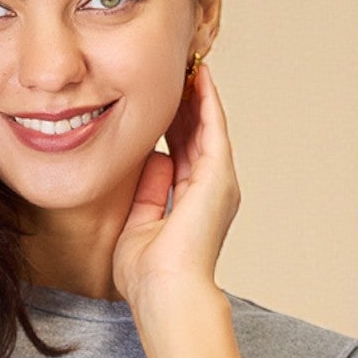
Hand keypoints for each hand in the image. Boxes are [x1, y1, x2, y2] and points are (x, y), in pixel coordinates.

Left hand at [111, 60, 240, 311]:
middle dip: (185, 103)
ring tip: (188, 64)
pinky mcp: (218, 176)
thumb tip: (153, 160)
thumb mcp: (140, 225)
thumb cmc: (148, 275)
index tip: (158, 100)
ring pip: (207, 127)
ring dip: (198, 95)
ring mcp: (217, 182)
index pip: (181, 153)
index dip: (172, 124)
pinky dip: (207, 101)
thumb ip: (147, 193)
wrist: (165, 292)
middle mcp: (210, 191)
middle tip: (175, 70)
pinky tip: (200, 77)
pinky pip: (213, 128)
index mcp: (191, 204)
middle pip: (197, 135)